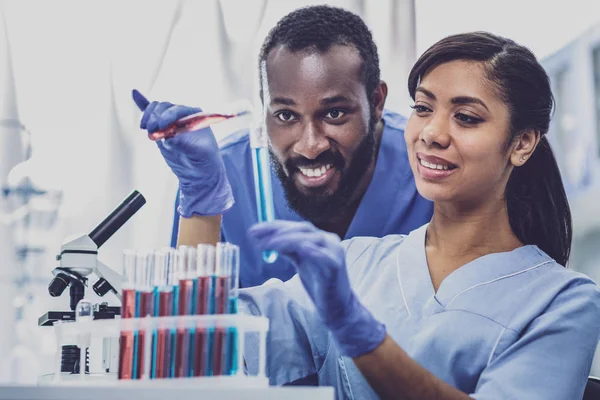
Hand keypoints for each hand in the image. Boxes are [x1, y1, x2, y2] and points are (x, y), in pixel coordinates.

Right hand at [132, 89, 232, 215]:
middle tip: (152, 131)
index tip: (161, 127)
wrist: (199, 172)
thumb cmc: (205, 161)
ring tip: (147, 129)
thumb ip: (186, 143)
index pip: (177, 110)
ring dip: (148, 117)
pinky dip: (143, 104)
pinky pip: (152, 114)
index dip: (167, 116)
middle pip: (164, 108)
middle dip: (155, 117)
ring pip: (156, 111)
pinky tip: (134, 94)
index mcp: (196, 117)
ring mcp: (171, 121)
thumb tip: (170, 137)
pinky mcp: (162, 129)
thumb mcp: (199, 153)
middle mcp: (183, 115)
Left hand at [248, 220, 385, 356]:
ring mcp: (334, 252)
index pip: (294, 227)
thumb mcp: (300, 263)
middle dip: (278, 230)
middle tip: (257, 236)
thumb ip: (288, 250)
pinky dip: (312, 250)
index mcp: (319, 238)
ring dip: (287, 239)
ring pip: (310, 239)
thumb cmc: (318, 284)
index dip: (273, 226)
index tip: (254, 231)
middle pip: (302, 229)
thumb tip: (267, 240)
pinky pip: (323, 256)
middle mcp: (328, 240)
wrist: (336, 307)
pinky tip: (300, 248)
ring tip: (268, 245)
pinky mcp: (336, 266)